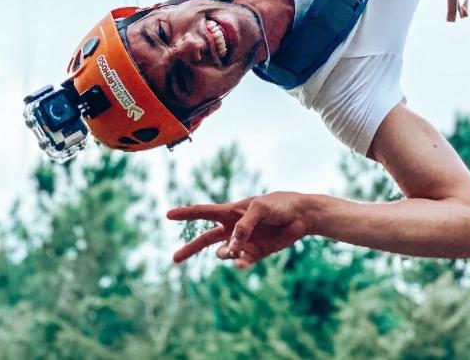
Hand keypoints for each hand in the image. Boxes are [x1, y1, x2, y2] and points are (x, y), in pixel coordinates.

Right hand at [167, 192, 311, 269]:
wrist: (301, 217)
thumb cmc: (280, 205)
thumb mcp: (261, 207)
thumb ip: (245, 224)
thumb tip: (232, 245)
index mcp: (231, 211)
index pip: (203, 212)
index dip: (185, 213)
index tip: (168, 214)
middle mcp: (234, 229)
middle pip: (206, 239)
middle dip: (190, 249)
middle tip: (174, 259)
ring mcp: (243, 243)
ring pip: (224, 253)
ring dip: (227, 253)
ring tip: (237, 250)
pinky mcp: (255, 254)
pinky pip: (241, 263)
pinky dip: (240, 264)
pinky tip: (242, 261)